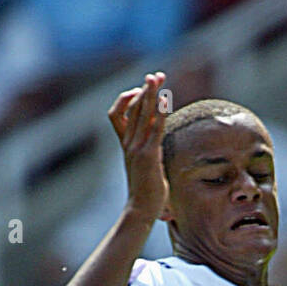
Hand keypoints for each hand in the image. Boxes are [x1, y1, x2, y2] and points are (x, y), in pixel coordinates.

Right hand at [108, 72, 168, 226]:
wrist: (140, 210)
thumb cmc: (147, 194)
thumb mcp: (148, 169)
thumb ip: (151, 156)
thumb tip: (159, 148)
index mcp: (125, 144)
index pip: (120, 113)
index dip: (130, 98)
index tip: (145, 90)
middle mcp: (128, 143)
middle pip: (133, 107)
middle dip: (146, 89)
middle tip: (156, 75)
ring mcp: (136, 148)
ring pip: (142, 113)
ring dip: (151, 94)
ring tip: (157, 77)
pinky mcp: (148, 155)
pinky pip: (154, 128)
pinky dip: (160, 112)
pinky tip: (166, 101)